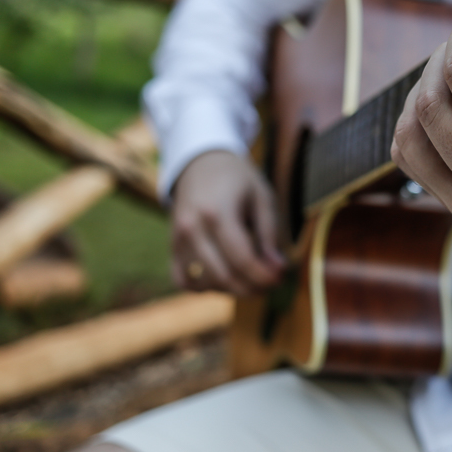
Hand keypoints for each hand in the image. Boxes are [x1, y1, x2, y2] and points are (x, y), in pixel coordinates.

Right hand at [170, 150, 284, 294]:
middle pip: (223, 276)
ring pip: (204, 283)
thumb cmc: (237, 178)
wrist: (200, 162)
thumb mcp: (261, 197)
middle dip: (251, 287)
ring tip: (250, 277)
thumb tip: (277, 268)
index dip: (263, 275)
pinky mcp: (171, 246)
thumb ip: (269, 234)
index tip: (280, 278)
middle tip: (270, 282)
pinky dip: (204, 287)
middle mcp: (192, 229)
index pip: (241, 259)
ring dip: (231, 289)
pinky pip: (184, 281)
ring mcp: (178, 239)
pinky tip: (224, 276)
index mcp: (217, 212)